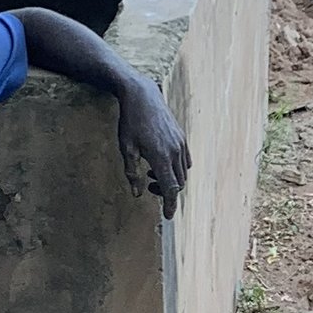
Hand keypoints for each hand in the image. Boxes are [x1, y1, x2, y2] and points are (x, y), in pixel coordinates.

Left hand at [117, 78, 190, 216]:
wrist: (142, 95)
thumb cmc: (130, 122)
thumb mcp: (126, 148)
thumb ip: (132, 173)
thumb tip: (137, 194)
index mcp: (161, 157)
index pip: (170, 189)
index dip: (170, 205)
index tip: (169, 216)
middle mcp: (175, 152)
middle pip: (179, 182)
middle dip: (167, 191)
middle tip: (148, 185)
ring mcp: (181, 143)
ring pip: (183, 172)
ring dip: (172, 179)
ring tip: (152, 171)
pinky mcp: (182, 136)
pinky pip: (186, 159)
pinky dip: (178, 168)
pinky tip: (164, 163)